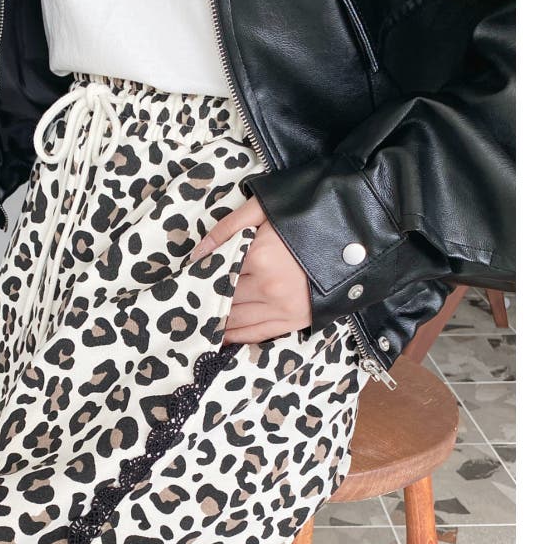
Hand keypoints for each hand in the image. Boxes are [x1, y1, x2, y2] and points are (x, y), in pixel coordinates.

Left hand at [189, 196, 312, 343]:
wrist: (360, 230)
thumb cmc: (311, 212)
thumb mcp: (266, 207)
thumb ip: (228, 228)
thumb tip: (197, 255)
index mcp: (259, 255)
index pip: (214, 273)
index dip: (197, 279)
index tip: (183, 283)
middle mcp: (269, 286)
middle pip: (222, 299)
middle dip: (204, 300)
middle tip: (186, 304)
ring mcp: (283, 307)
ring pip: (235, 320)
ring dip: (216, 321)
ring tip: (198, 321)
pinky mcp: (296, 320)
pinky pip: (257, 334)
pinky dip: (236, 336)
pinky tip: (221, 335)